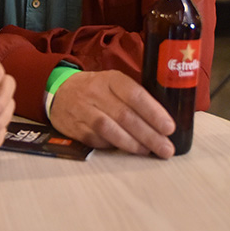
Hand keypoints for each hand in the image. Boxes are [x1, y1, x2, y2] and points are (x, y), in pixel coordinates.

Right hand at [49, 70, 175, 158]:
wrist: (60, 91)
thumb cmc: (97, 89)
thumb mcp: (114, 82)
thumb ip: (135, 96)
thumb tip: (164, 119)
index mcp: (111, 79)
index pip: (135, 95)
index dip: (153, 112)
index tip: (169, 128)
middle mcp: (96, 93)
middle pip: (125, 116)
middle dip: (149, 135)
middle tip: (166, 148)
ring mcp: (83, 110)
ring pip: (109, 129)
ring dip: (132, 144)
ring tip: (149, 151)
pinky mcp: (75, 128)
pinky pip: (96, 140)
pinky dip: (113, 146)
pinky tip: (127, 150)